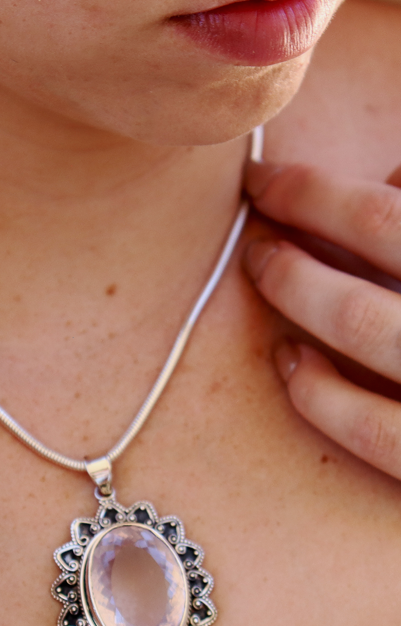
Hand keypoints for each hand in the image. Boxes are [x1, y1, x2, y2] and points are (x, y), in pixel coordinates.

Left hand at [243, 159, 400, 478]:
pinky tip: (288, 361)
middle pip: (379, 231)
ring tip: (260, 264)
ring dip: (296, 284)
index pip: (388, 209)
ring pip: (364, 320)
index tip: (264, 179)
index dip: (314, 188)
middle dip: (301, 210)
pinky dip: (318, 391)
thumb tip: (390, 182)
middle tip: (256, 202)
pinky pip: (375, 430)